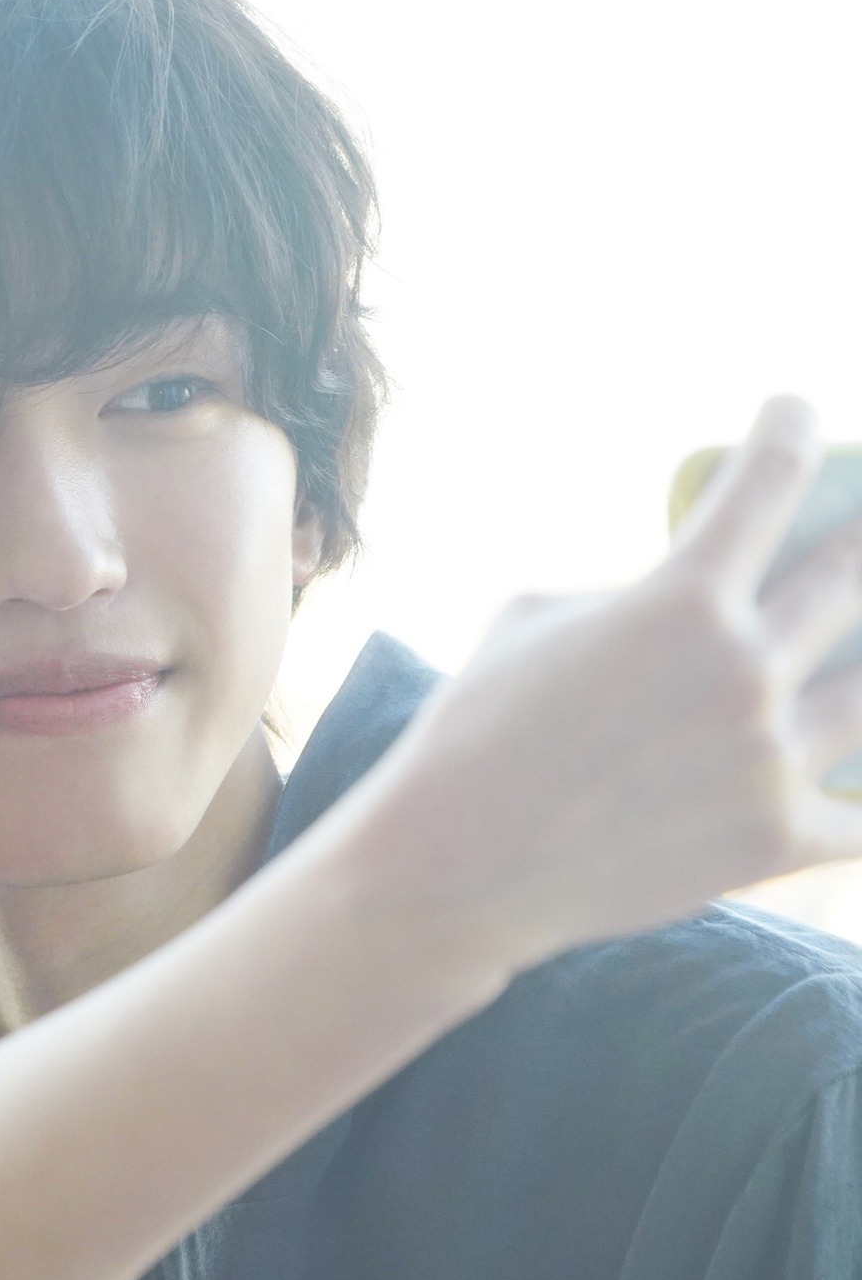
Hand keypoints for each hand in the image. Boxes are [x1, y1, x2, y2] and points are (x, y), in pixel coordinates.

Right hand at [351, 395, 861, 970]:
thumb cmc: (475, 730)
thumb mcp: (531, 622)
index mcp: (681, 601)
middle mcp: (745, 670)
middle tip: (858, 523)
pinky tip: (856, 782)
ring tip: (851, 650)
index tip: (793, 413)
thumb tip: (689, 591)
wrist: (457, 866)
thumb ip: (628, 595)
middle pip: (856, 574)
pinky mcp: (778, 841)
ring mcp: (772, 759)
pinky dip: (860, 796)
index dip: (790, 431)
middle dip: (861, 534)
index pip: (771, 482)